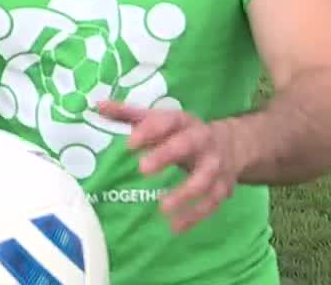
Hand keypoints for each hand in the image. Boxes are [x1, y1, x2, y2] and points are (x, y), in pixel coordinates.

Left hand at [96, 101, 239, 233]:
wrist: (232, 143)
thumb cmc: (182, 131)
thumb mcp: (159, 119)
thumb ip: (128, 114)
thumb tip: (98, 105)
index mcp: (183, 121)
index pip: (166, 121)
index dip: (149, 130)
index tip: (130, 143)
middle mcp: (202, 140)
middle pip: (186, 145)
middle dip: (166, 156)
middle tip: (142, 169)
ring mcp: (215, 165)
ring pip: (204, 179)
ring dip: (184, 194)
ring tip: (162, 207)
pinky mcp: (223, 187)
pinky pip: (211, 203)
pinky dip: (195, 216)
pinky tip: (175, 227)